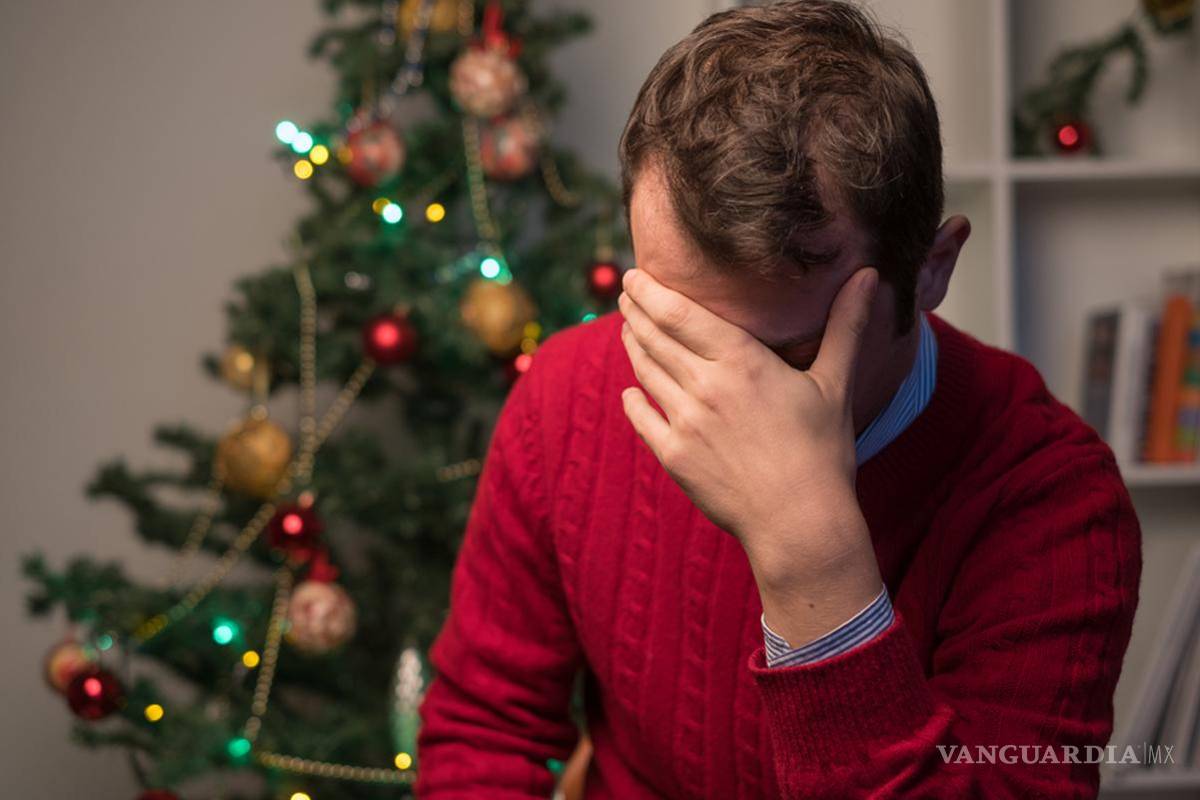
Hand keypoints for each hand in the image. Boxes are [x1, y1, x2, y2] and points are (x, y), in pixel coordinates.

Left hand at [618, 266, 882, 643]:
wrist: (800, 522)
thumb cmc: (823, 451)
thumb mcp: (835, 383)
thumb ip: (846, 325)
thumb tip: (869, 274)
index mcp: (741, 361)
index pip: (680, 313)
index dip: (651, 291)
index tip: (636, 275)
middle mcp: (705, 386)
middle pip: (655, 337)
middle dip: (635, 311)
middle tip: (626, 293)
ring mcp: (684, 422)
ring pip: (646, 372)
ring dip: (632, 346)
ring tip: (628, 329)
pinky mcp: (674, 457)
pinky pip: (642, 419)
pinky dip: (633, 400)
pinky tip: (630, 391)